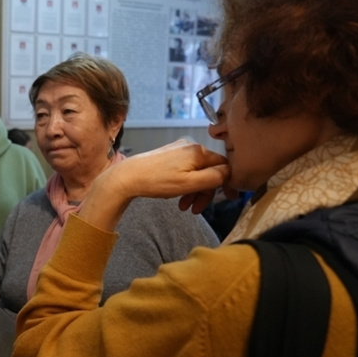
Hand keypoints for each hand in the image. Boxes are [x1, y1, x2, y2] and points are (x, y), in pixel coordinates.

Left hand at [81, 139, 229, 230]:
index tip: (228, 199)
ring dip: (194, 191)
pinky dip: (185, 185)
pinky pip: (186, 170)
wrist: (127, 177)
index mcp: (199, 151)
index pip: (224, 165)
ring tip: (184, 207)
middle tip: (196, 209)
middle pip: (210, 170)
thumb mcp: (190, 183)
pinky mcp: (169, 155)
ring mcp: (179, 150)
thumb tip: (230, 173)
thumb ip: (214, 178)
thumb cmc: (158, 181)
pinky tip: (177, 197)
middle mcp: (191, 146)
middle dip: (205, 192)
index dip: (228, 183)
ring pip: (197, 172)